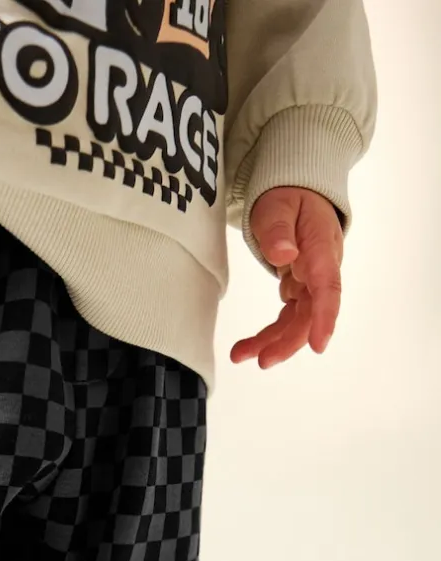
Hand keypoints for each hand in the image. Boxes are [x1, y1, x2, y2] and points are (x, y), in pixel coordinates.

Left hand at [230, 186, 343, 368]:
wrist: (297, 193)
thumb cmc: (288, 196)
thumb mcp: (278, 205)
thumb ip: (278, 229)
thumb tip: (283, 254)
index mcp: (320, 248)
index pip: (327, 286)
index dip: (324, 317)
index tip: (318, 345)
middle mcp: (321, 270)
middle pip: (311, 313)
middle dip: (289, 341)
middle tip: (263, 361)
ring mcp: (310, 282)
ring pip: (297, 321)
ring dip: (272, 343)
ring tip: (240, 356)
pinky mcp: (298, 289)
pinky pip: (286, 318)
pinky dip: (267, 335)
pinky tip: (246, 348)